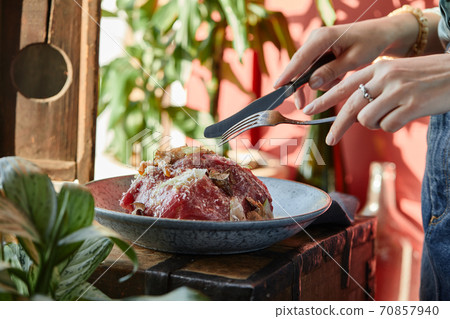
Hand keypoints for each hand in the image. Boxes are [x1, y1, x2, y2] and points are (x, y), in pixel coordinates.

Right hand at [274, 15, 419, 108]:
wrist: (379, 35)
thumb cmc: (369, 43)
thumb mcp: (353, 59)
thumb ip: (331, 71)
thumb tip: (311, 83)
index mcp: (323, 37)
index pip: (301, 58)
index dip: (289, 73)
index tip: (278, 86)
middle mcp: (315, 40)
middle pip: (299, 67)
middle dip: (301, 86)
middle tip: (301, 105)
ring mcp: (316, 46)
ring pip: (308, 72)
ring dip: (321, 83)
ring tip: (339, 81)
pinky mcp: (320, 53)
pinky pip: (316, 71)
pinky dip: (326, 79)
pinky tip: (339, 77)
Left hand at [302, 54, 449, 144]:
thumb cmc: (426, 77)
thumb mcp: (397, 74)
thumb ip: (375, 88)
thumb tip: (355, 114)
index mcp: (379, 67)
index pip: (345, 85)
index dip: (325, 100)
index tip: (309, 110)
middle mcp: (386, 76)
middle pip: (351, 106)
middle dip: (338, 126)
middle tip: (330, 139)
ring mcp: (398, 90)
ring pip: (367, 119)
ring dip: (375, 124)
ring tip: (392, 115)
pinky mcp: (412, 104)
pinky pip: (388, 126)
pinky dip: (393, 126)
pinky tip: (406, 116)